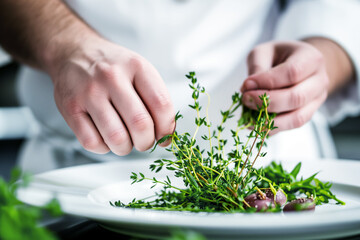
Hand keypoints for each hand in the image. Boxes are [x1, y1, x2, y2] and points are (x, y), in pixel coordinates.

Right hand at [50, 38, 174, 154]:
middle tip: (143, 141)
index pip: (161, 105)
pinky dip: (103, 148)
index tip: (163, 136)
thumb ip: (156, 99)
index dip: (166, 128)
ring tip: (125, 141)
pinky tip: (105, 137)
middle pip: (140, 124)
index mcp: (136, 66)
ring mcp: (89, 92)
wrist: (74, 52)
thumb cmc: (113, 68)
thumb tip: (166, 136)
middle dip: (146, 142)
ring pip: (116, 138)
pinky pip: (92, 142)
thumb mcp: (139, 71)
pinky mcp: (70, 108)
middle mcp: (112, 77)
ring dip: (125, 148)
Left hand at [241, 40, 328, 133]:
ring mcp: (316, 100)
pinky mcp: (308, 114)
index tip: (246, 84)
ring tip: (248, 118)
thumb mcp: (264, 52)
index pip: (292, 72)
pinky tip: (256, 124)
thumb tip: (248, 88)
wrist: (297, 64)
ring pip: (297, 117)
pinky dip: (273, 128)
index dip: (267, 81)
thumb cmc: (279, 56)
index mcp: (311, 58)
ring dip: (270, 120)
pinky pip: (292, 126)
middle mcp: (319, 80)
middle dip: (267, 102)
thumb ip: (257, 67)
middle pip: (296, 97)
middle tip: (245, 99)